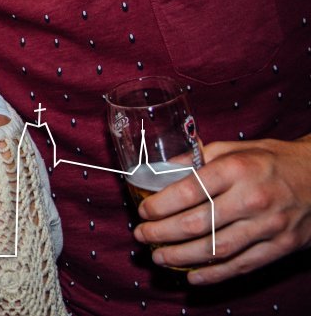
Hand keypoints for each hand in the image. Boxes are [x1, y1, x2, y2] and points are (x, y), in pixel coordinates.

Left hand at [133, 136, 310, 283]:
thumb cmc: (274, 160)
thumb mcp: (237, 148)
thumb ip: (199, 157)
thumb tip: (163, 168)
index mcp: (237, 170)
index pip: (189, 191)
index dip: (161, 205)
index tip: (143, 212)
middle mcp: (251, 198)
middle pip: (197, 223)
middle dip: (162, 233)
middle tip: (141, 236)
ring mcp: (268, 226)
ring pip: (216, 249)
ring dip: (181, 256)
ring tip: (158, 257)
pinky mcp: (281, 247)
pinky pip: (242, 265)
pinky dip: (214, 274)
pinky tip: (192, 276)